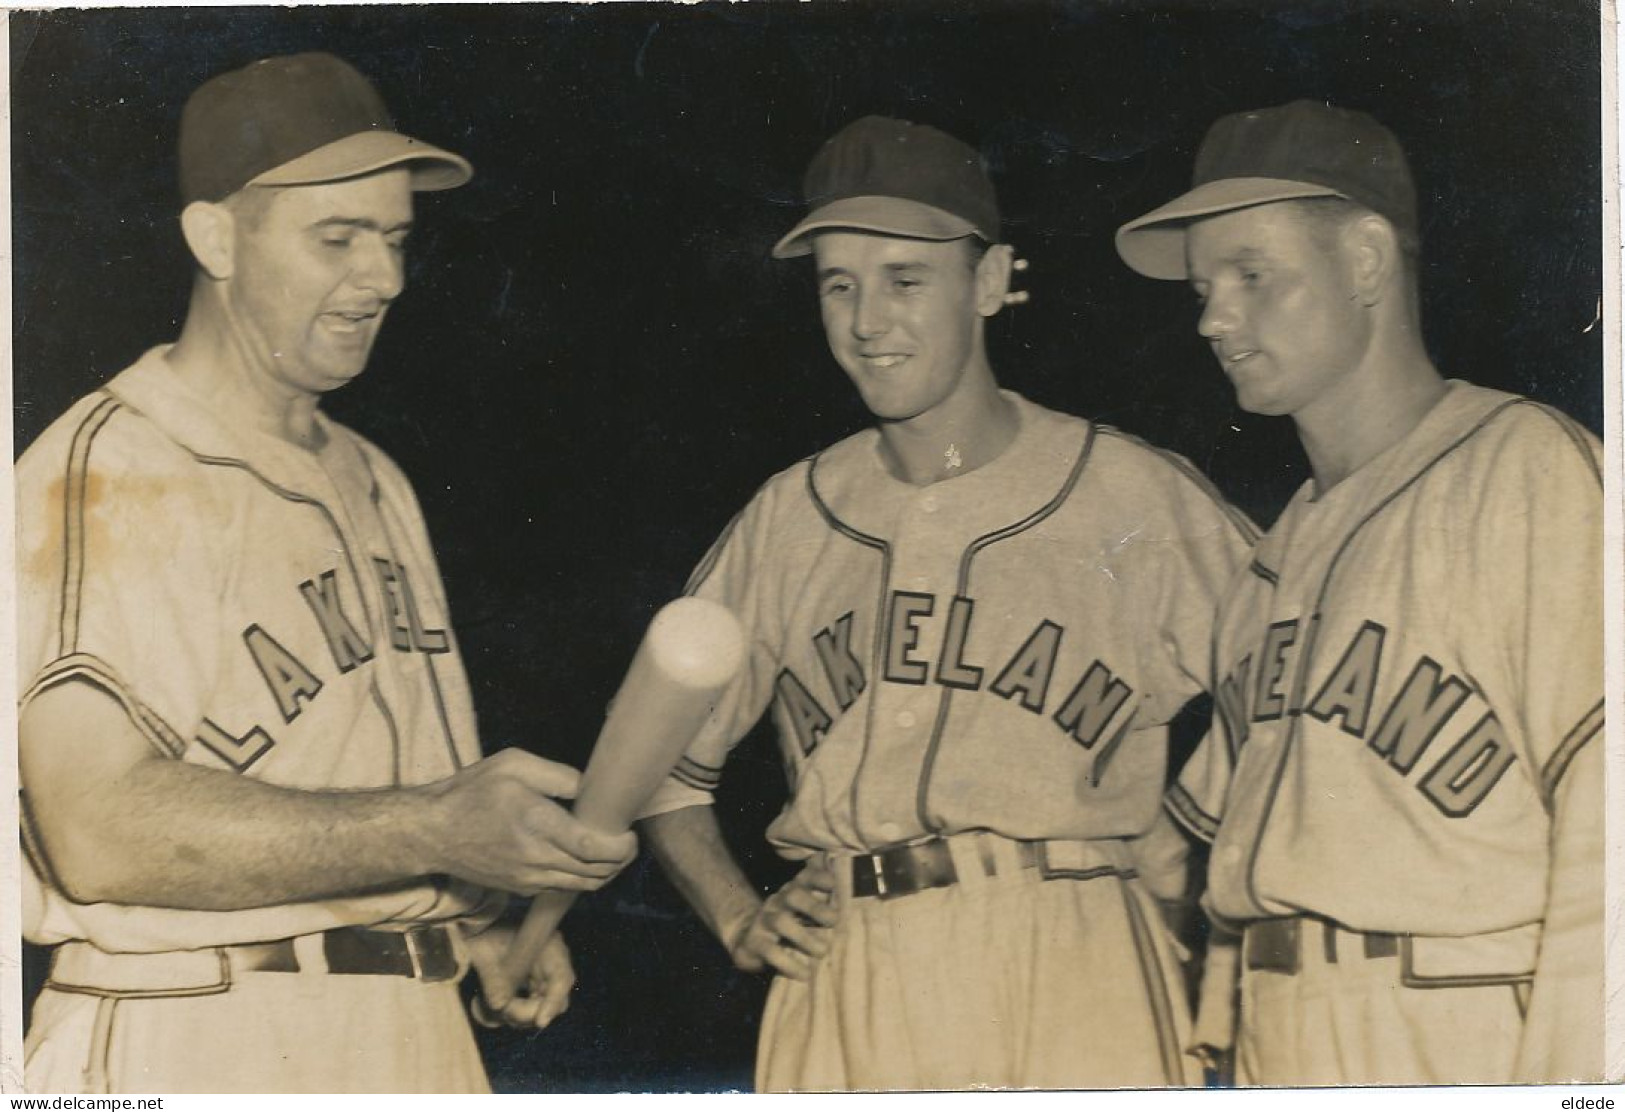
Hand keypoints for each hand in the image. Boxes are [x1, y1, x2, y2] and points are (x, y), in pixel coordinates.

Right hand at [426, 749, 638, 894]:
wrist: (433, 833)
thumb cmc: (471, 792)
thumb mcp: (513, 764)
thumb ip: (557, 775)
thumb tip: (588, 790)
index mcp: (538, 823)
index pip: (594, 848)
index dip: (621, 847)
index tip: (630, 835)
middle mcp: (536, 858)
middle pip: (595, 873)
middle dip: (619, 861)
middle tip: (626, 842)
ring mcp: (528, 879)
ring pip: (581, 886)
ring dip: (603, 874)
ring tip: (610, 853)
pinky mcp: (520, 889)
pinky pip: (561, 888)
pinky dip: (579, 879)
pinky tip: (581, 860)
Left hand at [467, 924, 574, 1028]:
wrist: (479, 927)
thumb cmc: (485, 932)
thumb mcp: (484, 952)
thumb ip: (492, 979)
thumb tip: (500, 1006)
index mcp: (548, 947)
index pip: (561, 980)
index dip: (552, 1003)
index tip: (540, 1022)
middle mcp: (551, 963)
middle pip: (555, 1000)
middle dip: (530, 1012)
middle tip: (503, 1010)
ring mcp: (543, 975)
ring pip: (541, 1006)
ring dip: (518, 1014)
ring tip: (491, 1005)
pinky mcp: (532, 984)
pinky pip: (530, 1005)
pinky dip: (513, 1010)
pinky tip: (494, 1005)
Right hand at [726, 860, 838, 979]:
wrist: (750, 943)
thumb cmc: (791, 927)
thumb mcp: (805, 913)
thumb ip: (826, 907)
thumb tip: (853, 910)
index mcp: (794, 891)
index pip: (806, 878)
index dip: (819, 878)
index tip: (833, 885)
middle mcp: (778, 902)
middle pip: (794, 895)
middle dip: (815, 907)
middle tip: (834, 920)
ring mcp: (764, 921)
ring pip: (781, 922)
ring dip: (804, 937)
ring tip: (822, 952)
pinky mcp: (753, 943)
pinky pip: (770, 951)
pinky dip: (789, 964)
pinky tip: (804, 974)